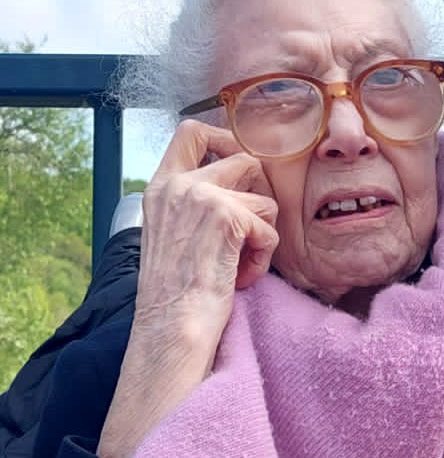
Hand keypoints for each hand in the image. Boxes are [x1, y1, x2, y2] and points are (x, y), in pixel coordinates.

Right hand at [135, 120, 279, 349]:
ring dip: (261, 234)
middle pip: (243, 159)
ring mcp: (203, 196)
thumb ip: (191, 203)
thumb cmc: (175, 292)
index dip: (224, 138)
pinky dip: (263, 257)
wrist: (171, 325)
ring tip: (239, 263)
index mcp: (161, 187)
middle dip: (258, 195)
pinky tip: (241, 276)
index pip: (191, 132)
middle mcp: (180, 185)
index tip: (237, 163)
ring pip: (264, 198)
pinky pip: (269, 229)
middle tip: (249, 230)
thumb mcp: (170, 233)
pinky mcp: (228, 216)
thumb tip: (235, 183)